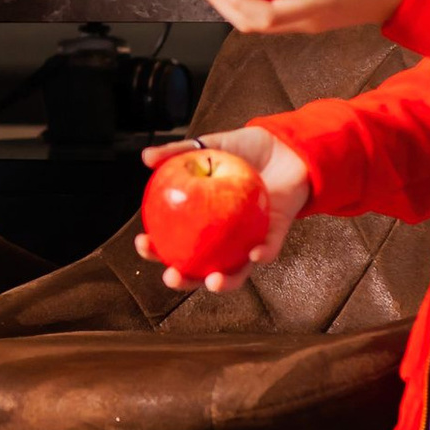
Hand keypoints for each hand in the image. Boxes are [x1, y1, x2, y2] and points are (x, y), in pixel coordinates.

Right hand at [135, 125, 311, 291]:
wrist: (286, 146)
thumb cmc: (246, 151)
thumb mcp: (210, 147)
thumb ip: (179, 152)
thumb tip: (146, 157)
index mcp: (202, 221)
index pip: (172, 242)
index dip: (155, 249)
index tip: (143, 242)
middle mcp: (223, 238)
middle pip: (198, 268)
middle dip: (183, 280)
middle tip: (171, 276)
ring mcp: (248, 240)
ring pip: (234, 272)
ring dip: (223, 283)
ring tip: (212, 282)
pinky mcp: (275, 236)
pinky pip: (268, 251)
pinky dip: (262, 255)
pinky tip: (254, 254)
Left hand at [195, 0, 425, 36]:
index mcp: (316, 9)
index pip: (263, 15)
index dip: (234, 0)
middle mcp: (309, 20)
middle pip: (252, 23)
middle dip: (222, 1)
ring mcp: (311, 19)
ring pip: (261, 20)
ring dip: (234, 1)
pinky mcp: (316, 11)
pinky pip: (275, 8)